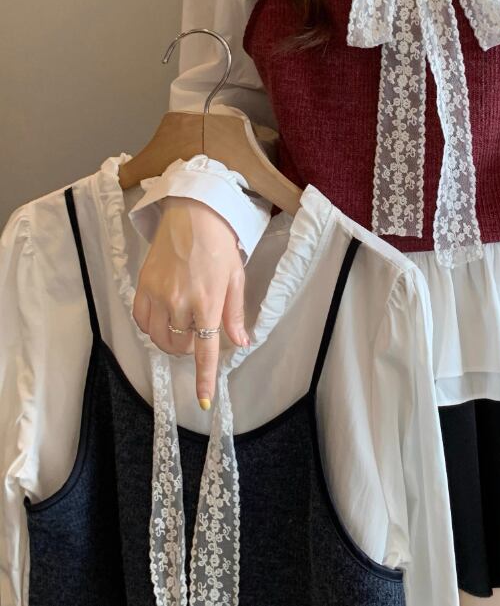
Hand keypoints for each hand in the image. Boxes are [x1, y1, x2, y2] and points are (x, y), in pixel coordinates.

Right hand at [131, 196, 250, 409]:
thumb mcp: (236, 278)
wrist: (193, 215)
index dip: (203, 378)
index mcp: (208, 301)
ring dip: (172, 341)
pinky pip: (142, 321)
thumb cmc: (220, 245)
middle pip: (181, 346)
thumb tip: (241, 343)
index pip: (205, 350)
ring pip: (160, 338)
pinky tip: (164, 318)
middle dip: (192, 348)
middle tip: (201, 331)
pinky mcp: (142, 286)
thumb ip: (235, 314)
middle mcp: (180, 301)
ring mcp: (158, 294)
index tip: (203, 401)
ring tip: (183, 326)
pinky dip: (153, 327)